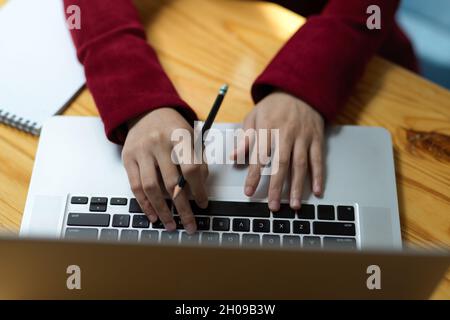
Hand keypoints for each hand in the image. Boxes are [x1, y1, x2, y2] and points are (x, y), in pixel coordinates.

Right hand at [122, 108, 208, 233]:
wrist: (147, 111)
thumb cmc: (174, 128)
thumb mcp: (192, 137)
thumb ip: (199, 161)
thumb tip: (200, 190)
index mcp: (180, 136)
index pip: (191, 169)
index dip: (199, 190)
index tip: (203, 204)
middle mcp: (159, 143)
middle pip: (172, 182)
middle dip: (183, 208)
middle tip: (190, 224)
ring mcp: (141, 151)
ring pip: (151, 187)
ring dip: (162, 210)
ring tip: (171, 225)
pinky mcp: (128, 158)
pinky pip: (135, 186)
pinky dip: (145, 204)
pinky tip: (153, 215)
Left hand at [231, 91, 324, 210]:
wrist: (300, 90)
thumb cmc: (273, 107)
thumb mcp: (254, 116)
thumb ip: (244, 138)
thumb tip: (234, 158)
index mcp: (267, 128)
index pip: (259, 156)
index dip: (253, 175)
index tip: (248, 192)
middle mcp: (286, 134)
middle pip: (281, 164)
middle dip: (276, 187)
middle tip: (273, 206)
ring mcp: (303, 137)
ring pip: (300, 164)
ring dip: (297, 186)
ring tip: (294, 205)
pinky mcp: (316, 139)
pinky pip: (318, 160)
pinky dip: (319, 176)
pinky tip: (316, 191)